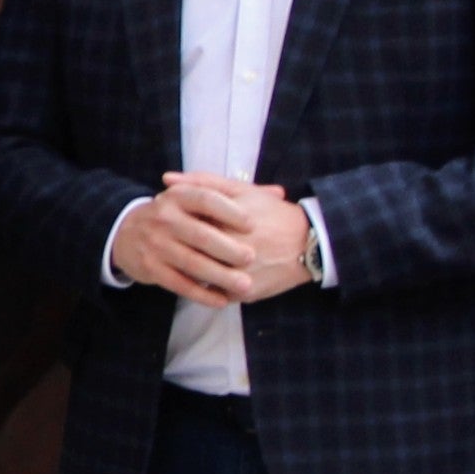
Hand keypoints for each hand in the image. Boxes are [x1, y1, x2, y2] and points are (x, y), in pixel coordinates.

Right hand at [109, 188, 259, 306]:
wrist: (126, 234)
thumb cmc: (173, 216)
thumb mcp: (194, 198)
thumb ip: (234, 194)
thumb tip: (279, 193)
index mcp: (177, 196)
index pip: (205, 199)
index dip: (228, 211)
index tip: (251, 223)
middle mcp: (164, 218)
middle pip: (200, 234)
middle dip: (227, 247)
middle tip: (252, 257)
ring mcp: (156, 244)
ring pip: (192, 262)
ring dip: (219, 276)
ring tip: (244, 284)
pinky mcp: (151, 269)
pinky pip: (180, 284)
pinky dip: (201, 294)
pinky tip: (221, 300)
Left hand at [160, 172, 318, 301]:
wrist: (308, 243)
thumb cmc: (273, 213)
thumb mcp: (242, 190)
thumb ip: (203, 182)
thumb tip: (166, 179)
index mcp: (226, 223)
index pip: (184, 225)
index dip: (175, 224)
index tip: (172, 222)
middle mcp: (232, 252)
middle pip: (188, 253)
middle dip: (177, 248)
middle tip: (173, 243)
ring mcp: (237, 276)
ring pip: (197, 277)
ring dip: (187, 269)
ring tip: (184, 259)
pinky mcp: (244, 294)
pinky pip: (213, 294)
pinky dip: (206, 287)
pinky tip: (204, 276)